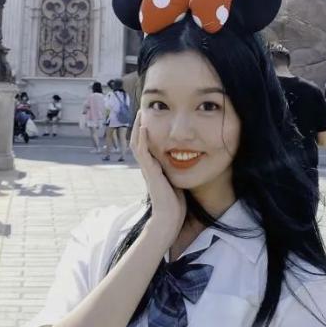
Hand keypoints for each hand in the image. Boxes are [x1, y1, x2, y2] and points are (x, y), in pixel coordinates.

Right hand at [130, 111, 185, 242]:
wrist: (169, 218)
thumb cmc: (175, 203)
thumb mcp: (177, 181)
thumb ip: (178, 170)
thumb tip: (189, 160)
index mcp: (154, 167)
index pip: (147, 144)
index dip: (147, 130)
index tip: (152, 116)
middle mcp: (148, 166)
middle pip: (139, 140)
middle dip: (140, 124)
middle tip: (143, 108)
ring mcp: (147, 168)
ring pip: (137, 143)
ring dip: (139, 127)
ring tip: (142, 112)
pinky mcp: (149, 172)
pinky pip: (143, 151)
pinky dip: (142, 138)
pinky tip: (145, 126)